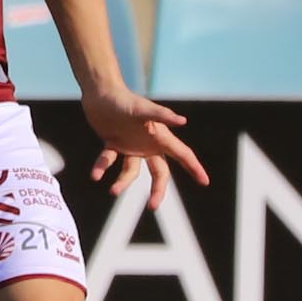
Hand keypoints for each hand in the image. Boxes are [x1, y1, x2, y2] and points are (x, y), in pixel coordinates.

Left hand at [82, 85, 209, 211]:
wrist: (101, 93)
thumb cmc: (124, 99)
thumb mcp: (142, 109)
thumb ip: (162, 115)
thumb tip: (183, 121)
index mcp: (160, 137)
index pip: (183, 154)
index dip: (194, 168)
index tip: (205, 182)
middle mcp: (148, 144)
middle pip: (160, 172)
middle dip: (158, 190)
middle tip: (153, 207)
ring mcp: (130, 146)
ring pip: (131, 172)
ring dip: (123, 183)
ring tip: (113, 191)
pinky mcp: (113, 144)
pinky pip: (109, 161)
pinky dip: (102, 167)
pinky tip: (95, 175)